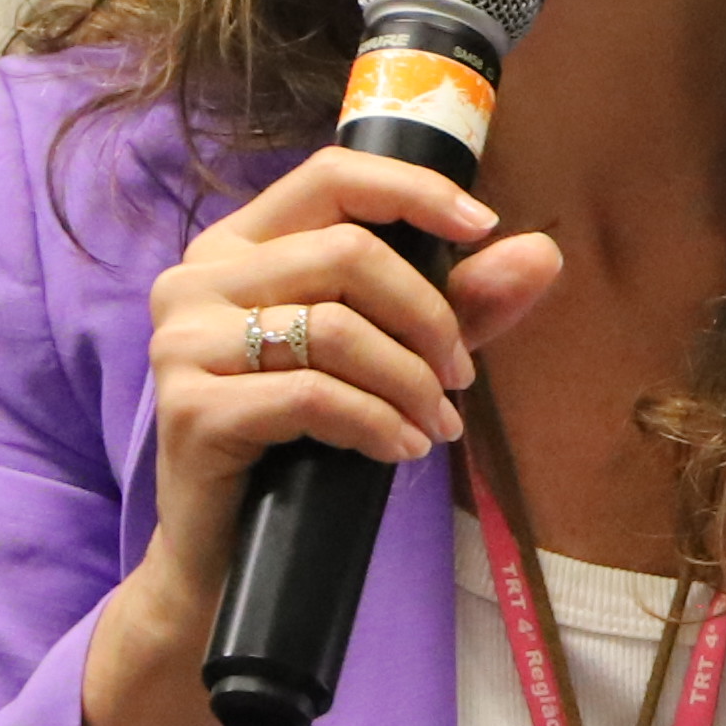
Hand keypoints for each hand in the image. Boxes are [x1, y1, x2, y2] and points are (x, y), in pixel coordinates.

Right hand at [115, 145, 562, 630]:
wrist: (230, 548)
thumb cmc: (308, 439)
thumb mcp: (393, 357)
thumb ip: (461, 303)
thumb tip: (541, 252)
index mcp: (239, 246)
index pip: (331, 177)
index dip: (413, 192)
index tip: (482, 227)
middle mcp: (197, 278)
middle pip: (348, 253)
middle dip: (429, 318)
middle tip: (459, 379)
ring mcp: (183, 340)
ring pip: (336, 328)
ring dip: (410, 382)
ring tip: (435, 427)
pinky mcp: (189, 406)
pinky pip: (314, 395)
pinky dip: (377, 422)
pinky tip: (401, 449)